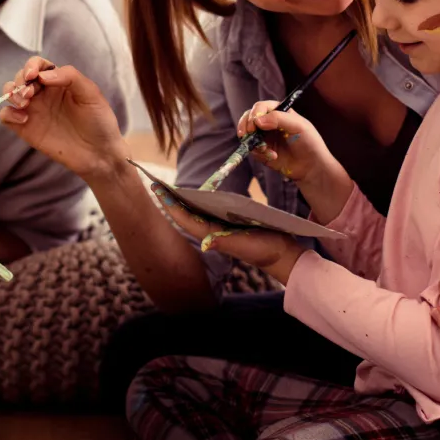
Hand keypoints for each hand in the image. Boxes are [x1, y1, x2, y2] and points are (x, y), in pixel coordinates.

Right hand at [0, 58, 127, 181]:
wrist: (99, 153)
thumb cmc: (99, 121)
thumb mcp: (91, 94)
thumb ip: (70, 77)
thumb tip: (42, 76)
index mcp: (58, 81)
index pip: (38, 64)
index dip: (32, 65)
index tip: (33, 76)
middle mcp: (43, 93)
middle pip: (20, 77)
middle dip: (20, 81)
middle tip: (30, 94)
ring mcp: (33, 110)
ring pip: (9, 93)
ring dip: (11, 93)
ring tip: (25, 104)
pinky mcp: (26, 128)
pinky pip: (6, 116)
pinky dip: (8, 114)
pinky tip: (23, 120)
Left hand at [150, 182, 304, 284]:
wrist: (282, 255)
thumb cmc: (264, 251)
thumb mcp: (246, 245)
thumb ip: (225, 243)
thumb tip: (205, 244)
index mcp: (213, 236)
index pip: (185, 219)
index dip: (170, 205)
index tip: (157, 190)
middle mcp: (213, 232)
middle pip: (186, 214)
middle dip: (171, 201)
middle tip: (157, 184)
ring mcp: (220, 229)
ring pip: (195, 213)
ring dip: (182, 201)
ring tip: (170, 188)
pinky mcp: (230, 225)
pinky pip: (209, 212)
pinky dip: (199, 202)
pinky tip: (196, 195)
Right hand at [236, 101, 335, 183]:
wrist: (311, 167)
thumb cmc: (309, 142)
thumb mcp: (298, 126)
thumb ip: (278, 119)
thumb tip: (257, 120)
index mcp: (279, 112)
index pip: (260, 107)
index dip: (255, 113)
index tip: (255, 123)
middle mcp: (269, 123)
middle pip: (249, 118)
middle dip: (246, 125)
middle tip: (249, 134)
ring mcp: (265, 137)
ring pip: (247, 134)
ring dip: (253, 142)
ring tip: (265, 149)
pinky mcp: (262, 151)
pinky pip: (252, 149)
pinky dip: (259, 153)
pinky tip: (273, 156)